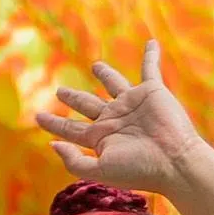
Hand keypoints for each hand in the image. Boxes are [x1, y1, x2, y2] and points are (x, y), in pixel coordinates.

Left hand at [30, 41, 213, 197]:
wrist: (175, 161)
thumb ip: (75, 161)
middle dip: (73, 98)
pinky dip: (151, 56)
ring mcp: (132, 104)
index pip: (71, 129)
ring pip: (113, 84)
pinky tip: (151, 43)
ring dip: (105, 74)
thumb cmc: (139, 169)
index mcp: (101, 137)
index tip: (38, 116)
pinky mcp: (152, 91)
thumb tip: (53, 144)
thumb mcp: (101, 170)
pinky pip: (150, 68)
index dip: (54, 123)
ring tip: (95, 66)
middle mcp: (114, 119)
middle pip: (87, 104)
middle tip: (60, 91)